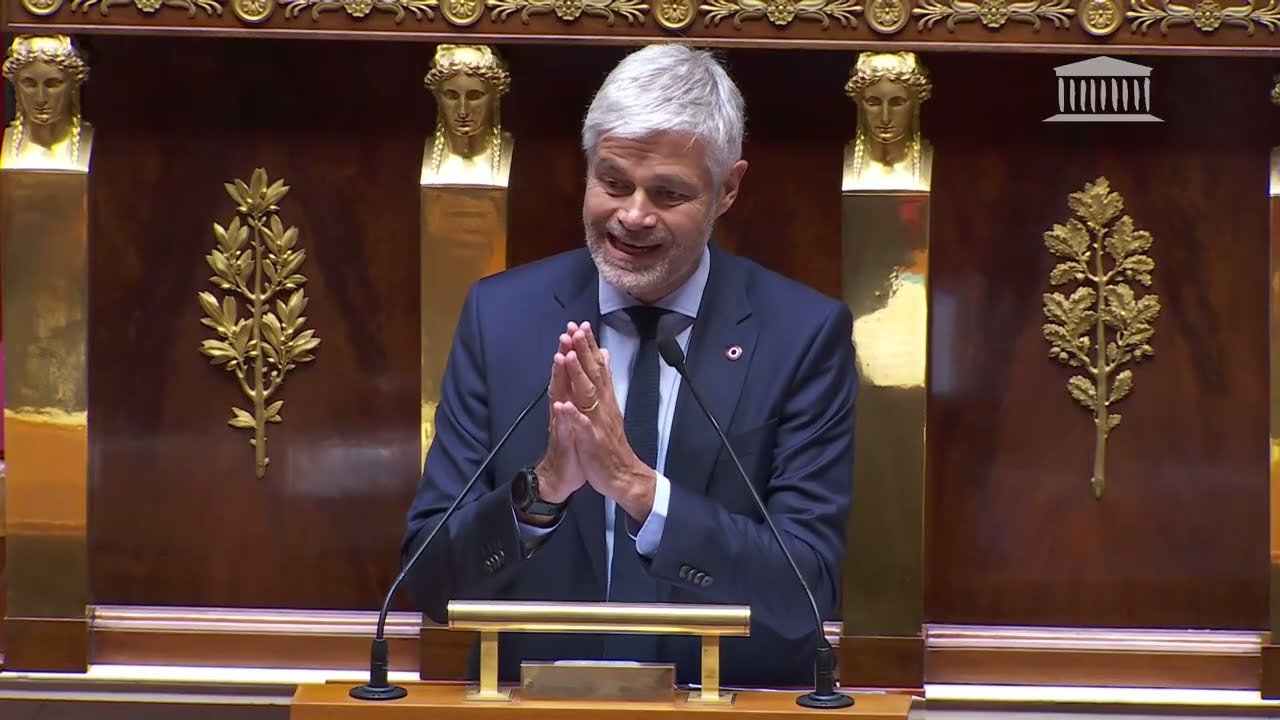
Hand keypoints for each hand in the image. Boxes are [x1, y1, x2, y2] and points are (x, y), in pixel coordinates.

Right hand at [532, 324, 587, 505]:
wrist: (561, 476)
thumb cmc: (574, 445)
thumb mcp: (582, 414)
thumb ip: (585, 389)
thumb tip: (595, 365)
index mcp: (573, 400)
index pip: (574, 370)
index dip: (577, 349)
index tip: (579, 327)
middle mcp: (564, 408)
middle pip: (564, 377)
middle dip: (566, 354)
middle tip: (567, 332)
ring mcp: (562, 423)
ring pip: (560, 396)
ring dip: (559, 377)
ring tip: (560, 357)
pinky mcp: (563, 441)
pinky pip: (562, 427)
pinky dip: (562, 416)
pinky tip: (560, 406)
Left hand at [559, 322, 655, 522]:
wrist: (622, 475)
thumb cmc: (610, 441)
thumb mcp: (609, 405)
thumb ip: (605, 379)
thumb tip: (604, 354)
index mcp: (604, 398)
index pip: (597, 366)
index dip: (588, 346)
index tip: (580, 325)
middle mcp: (602, 406)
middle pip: (593, 373)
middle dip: (583, 351)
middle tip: (574, 329)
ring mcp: (598, 422)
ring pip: (588, 395)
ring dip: (578, 375)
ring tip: (569, 356)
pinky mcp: (593, 441)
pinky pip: (583, 427)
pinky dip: (575, 416)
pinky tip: (566, 406)